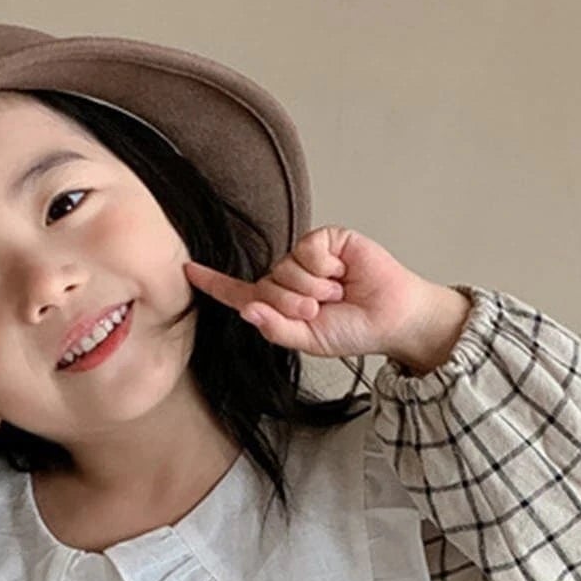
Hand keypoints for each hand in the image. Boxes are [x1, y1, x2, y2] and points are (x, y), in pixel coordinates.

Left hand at [184, 226, 433, 360]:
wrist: (391, 318)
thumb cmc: (353, 330)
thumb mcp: (308, 341)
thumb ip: (275, 328)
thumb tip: (247, 310)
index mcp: (279, 303)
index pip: (240, 292)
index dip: (214, 282)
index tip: (188, 270)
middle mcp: (288, 276)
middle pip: (265, 285)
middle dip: (291, 304)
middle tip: (320, 311)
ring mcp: (306, 257)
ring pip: (285, 268)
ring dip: (311, 289)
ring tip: (336, 295)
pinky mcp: (326, 240)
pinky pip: (307, 251)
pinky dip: (324, 268)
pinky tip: (342, 274)